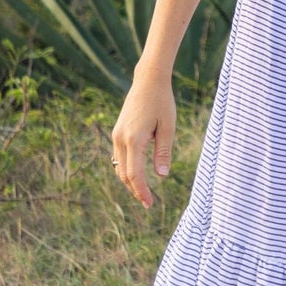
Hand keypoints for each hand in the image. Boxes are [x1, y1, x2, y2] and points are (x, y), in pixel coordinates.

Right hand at [111, 72, 175, 208]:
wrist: (148, 81)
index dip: (141, 191)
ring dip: (130, 181)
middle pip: (124, 174)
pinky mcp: (117, 132)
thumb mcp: (168, 127)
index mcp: (134, 139)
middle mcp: (120, 139)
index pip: (134, 174)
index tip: (149, 204)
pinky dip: (126, 169)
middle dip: (135, 190)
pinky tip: (137, 175)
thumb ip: (163, 152)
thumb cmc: (162, 102)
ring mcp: (116, 135)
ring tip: (143, 192)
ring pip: (119, 167)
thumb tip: (161, 176)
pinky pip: (119, 157)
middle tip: (148, 203)